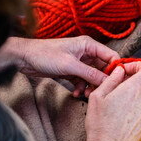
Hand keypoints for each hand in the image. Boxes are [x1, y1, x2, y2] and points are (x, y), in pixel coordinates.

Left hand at [0, 36, 119, 97]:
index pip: (111, 56)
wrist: (24, 58)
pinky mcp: (72, 70)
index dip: (116, 68)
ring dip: (91, 86)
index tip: (117, 82)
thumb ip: (90, 73)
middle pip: (103, 68)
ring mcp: (79, 62)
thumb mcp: (70, 66)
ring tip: (86, 95)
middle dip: (102, 81)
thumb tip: (108, 81)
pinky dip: (81, 87)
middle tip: (102, 92)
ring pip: (93, 76)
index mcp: (89, 45)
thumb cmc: (45, 55)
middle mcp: (86, 52)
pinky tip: (76, 93)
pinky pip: (82, 80)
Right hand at [86, 62, 140, 140]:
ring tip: (121, 97)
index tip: (127, 69)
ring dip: (138, 89)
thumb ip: (111, 79)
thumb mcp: (98, 96)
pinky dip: (138, 102)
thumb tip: (120, 70)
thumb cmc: (100, 123)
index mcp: (133, 89)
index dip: (139, 65)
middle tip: (126, 79)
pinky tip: (124, 110)